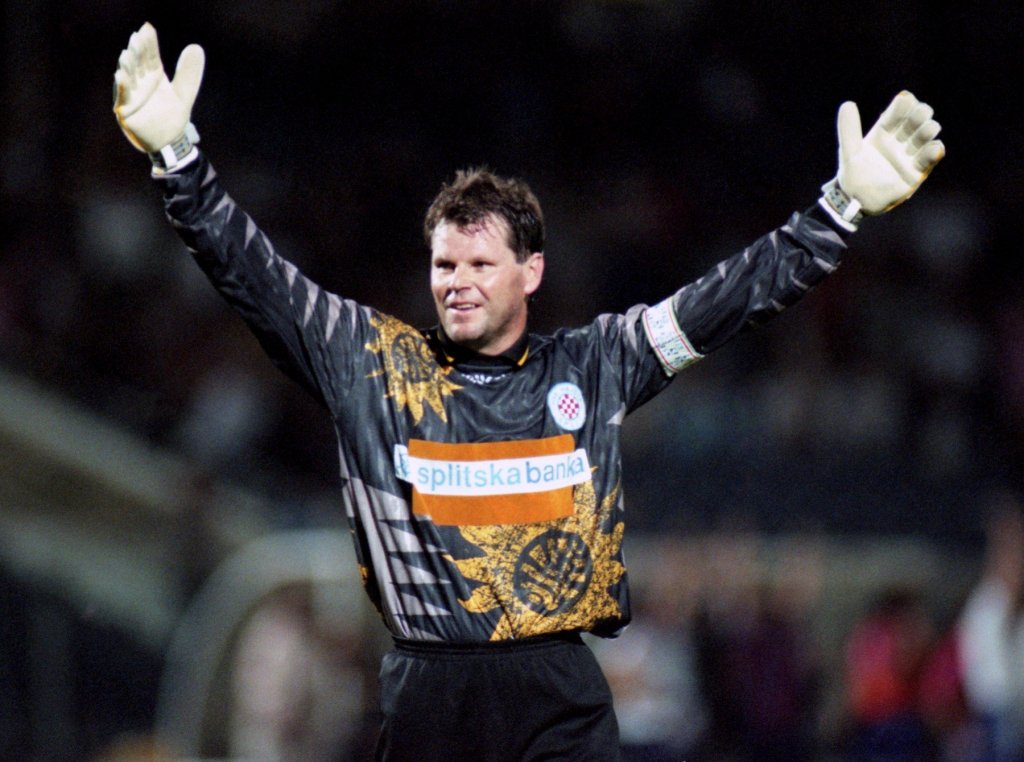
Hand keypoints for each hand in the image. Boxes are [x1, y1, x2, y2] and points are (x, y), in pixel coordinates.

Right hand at [113, 22, 204, 155]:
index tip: (148, 29)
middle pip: (138, 64)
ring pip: (128, 78)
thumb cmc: (173, 116)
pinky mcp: (126, 110)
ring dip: (126, 67)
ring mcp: (132, 95)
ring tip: (126, 55)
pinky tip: (120, 76)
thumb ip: (189, 73)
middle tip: (136, 38)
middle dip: (136, 52)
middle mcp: (141, 82)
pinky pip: (123, 97)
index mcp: (154, 75)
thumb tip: (196, 47)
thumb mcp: (184, 93)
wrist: (170, 142)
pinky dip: (122, 87)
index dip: (149, 43)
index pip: (151, 56)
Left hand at [833, 91, 944, 216]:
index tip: (905, 100)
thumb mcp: (849, 152)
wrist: (856, 201)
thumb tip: (847, 103)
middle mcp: (899, 140)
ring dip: (928, 131)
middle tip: (920, 113)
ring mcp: (909, 155)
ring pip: (925, 137)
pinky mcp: (916, 172)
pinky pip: (928, 159)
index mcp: (883, 132)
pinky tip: (935, 148)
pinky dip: (934, 152)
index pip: (896, 113)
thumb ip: (848, 130)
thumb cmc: (852, 175)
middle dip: (920, 115)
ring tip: (928, 129)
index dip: (902, 105)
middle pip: (914, 121)